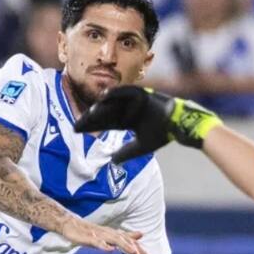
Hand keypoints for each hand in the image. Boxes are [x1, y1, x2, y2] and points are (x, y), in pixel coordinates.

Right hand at [60, 217, 147, 253]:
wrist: (70, 224)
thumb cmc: (90, 232)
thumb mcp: (109, 235)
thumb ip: (125, 236)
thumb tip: (140, 235)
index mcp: (114, 234)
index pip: (130, 242)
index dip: (141, 250)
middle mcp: (109, 233)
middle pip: (126, 241)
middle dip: (136, 250)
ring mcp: (99, 235)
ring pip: (114, 240)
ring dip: (125, 246)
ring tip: (133, 252)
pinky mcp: (88, 237)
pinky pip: (97, 241)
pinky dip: (104, 245)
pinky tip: (110, 250)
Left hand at [73, 86, 222, 163]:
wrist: (178, 123)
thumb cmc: (162, 134)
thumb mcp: (141, 146)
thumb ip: (127, 153)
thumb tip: (112, 161)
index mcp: (126, 120)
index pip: (104, 123)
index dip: (91, 127)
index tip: (77, 130)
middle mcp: (127, 109)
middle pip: (104, 113)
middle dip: (90, 119)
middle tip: (76, 124)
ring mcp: (132, 101)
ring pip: (112, 104)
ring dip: (100, 108)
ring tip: (87, 114)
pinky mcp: (140, 93)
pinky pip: (123, 92)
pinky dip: (113, 93)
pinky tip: (102, 98)